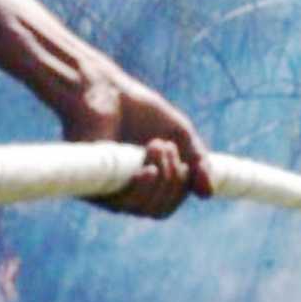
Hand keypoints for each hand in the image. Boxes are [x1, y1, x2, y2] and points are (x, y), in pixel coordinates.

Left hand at [61, 73, 211, 217]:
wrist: (106, 91)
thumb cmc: (140, 112)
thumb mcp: (181, 136)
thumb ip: (198, 164)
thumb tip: (207, 195)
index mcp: (145, 184)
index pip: (167, 206)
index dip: (182, 190)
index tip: (186, 163)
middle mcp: (124, 192)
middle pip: (158, 210)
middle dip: (174, 181)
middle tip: (167, 147)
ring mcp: (108, 190)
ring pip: (143, 208)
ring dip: (161, 179)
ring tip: (156, 146)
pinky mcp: (92, 185)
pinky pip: (122, 203)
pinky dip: (142, 188)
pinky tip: (147, 169)